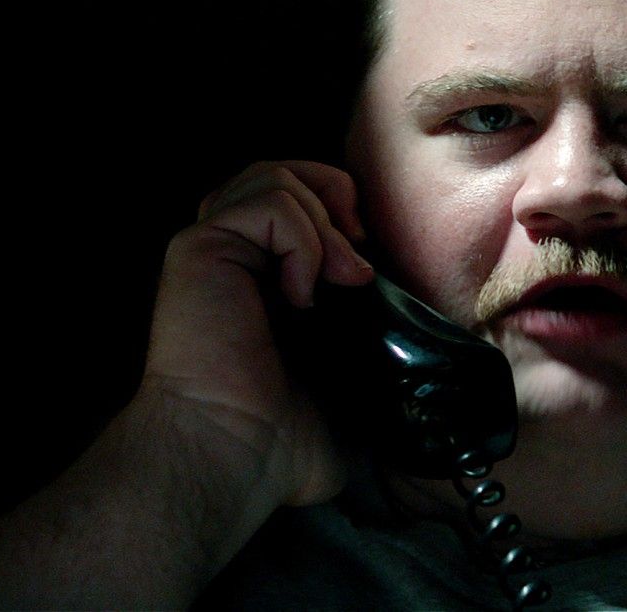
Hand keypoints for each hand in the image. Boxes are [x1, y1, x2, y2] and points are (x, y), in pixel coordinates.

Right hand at [144, 160, 375, 506]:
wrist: (233, 454)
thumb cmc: (279, 440)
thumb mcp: (344, 389)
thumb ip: (370, 359)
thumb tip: (427, 383)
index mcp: (261, 276)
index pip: (299, 197)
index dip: (341, 212)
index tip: (366, 268)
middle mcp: (232, 255)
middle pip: (286, 172)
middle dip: (334, 201)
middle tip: (355, 264)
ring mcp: (212, 249)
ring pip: (275, 177)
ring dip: (320, 224)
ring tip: (332, 283)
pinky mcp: (198, 250)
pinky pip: (265, 203)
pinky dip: (300, 239)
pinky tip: (300, 294)